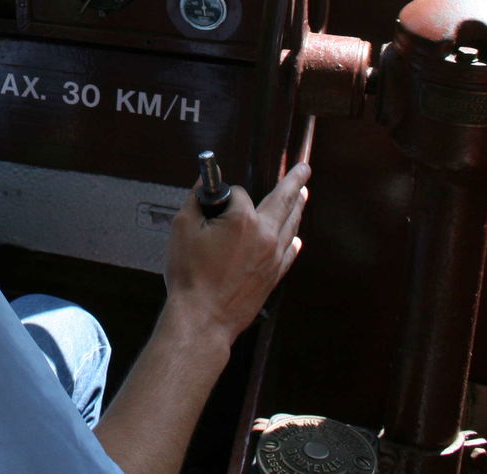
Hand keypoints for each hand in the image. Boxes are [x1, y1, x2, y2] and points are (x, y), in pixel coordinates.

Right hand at [163, 163, 308, 344]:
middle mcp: (265, 235)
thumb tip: (202, 181)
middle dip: (295, 181)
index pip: (238, 193)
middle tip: (304, 169)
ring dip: (297, 207)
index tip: (213, 202)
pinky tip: (296, 237)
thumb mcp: (182, 228)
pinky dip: (293, 240)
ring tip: (303, 195)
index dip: (223, 195)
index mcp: (243, 220)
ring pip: (290, 225)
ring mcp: (274, 256)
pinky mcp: (274, 276)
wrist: (202, 317)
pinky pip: (290, 252)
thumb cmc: (191, 276)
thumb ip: (196, 199)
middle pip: (283, 200)